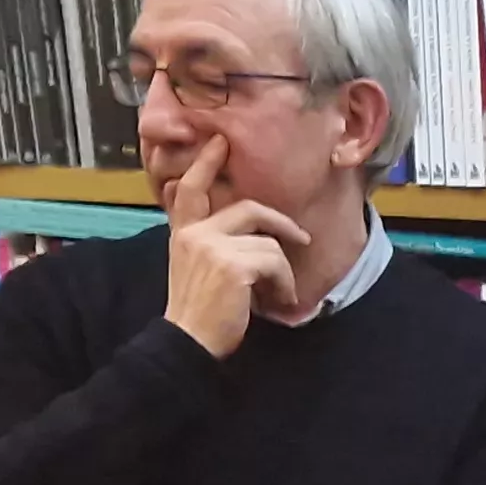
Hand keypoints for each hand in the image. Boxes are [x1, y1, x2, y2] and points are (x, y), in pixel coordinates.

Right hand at [161, 135, 307, 357]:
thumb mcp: (196, 269)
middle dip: (281, 223)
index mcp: (183, 233)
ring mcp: (212, 246)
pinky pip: (274, 262)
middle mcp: (194, 234)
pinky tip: (279, 301)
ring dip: (283, 270)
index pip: (191, 189)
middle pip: (248, 209)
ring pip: (268, 242)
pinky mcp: (232, 264)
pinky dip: (284, 283)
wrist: (187, 342)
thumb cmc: (198, 313)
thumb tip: (252, 235)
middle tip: (302, 238)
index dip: (206, 164)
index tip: (220, 142)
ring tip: (281, 293)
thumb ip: (212, 244)